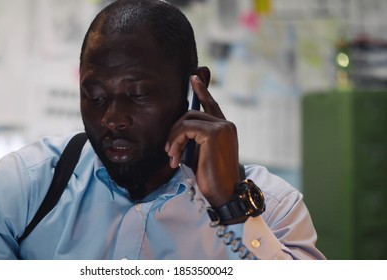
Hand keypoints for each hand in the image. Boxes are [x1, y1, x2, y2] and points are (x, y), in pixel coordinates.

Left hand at [165, 74, 240, 206]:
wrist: (224, 193)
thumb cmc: (211, 178)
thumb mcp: (199, 154)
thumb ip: (194, 138)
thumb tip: (177, 130)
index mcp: (225, 128)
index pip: (211, 105)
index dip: (202, 90)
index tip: (193, 77)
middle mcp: (226, 124)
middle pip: (191, 113)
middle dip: (175, 130)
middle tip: (168, 151)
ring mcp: (222, 126)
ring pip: (187, 119)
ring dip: (173, 138)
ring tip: (171, 156)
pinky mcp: (214, 132)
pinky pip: (186, 128)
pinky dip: (176, 140)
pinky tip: (174, 155)